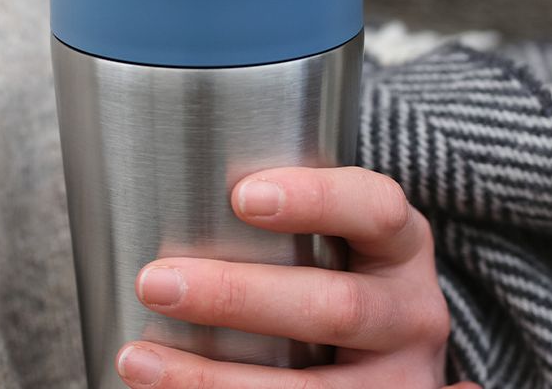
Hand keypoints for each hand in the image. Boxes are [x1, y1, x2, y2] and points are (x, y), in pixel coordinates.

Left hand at [115, 166, 481, 388]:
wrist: (394, 349)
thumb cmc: (340, 265)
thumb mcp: (340, 228)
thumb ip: (281, 206)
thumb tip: (170, 183)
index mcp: (402, 243)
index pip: (374, 208)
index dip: (315, 199)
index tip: (241, 195)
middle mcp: (412, 314)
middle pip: (334, 308)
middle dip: (238, 298)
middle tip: (156, 282)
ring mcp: (399, 382)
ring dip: (213, 378)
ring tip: (139, 358)